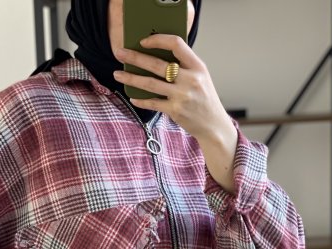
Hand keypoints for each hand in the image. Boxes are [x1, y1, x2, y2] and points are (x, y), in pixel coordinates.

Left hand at [113, 35, 238, 192]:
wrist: (214, 125)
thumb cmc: (204, 99)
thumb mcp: (200, 77)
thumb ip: (184, 66)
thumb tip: (156, 56)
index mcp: (197, 66)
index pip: (176, 44)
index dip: (158, 40)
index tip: (143, 41)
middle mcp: (190, 79)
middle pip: (157, 64)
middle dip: (135, 57)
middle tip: (120, 53)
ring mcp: (182, 96)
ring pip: (150, 83)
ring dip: (131, 78)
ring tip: (118, 74)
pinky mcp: (175, 111)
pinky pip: (153, 103)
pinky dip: (141, 100)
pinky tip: (132, 97)